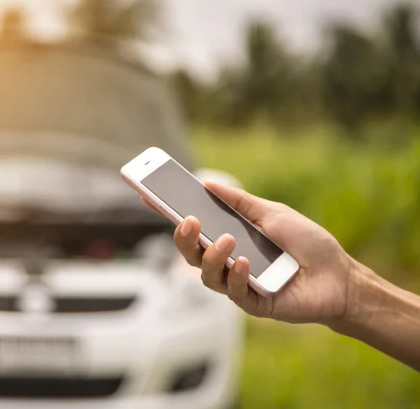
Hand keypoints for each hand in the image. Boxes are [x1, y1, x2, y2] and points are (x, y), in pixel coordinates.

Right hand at [144, 180, 356, 324]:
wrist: (339, 276)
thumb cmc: (307, 243)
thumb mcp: (273, 213)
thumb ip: (239, 202)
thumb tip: (207, 183)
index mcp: (228, 237)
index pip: (192, 226)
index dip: (168, 213)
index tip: (148, 196)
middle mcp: (227, 261)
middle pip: (190, 253)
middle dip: (182, 238)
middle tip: (187, 221)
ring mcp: (237, 283)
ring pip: (207, 275)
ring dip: (213, 256)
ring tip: (228, 241)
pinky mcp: (253, 303)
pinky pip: (233, 293)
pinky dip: (235, 276)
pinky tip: (245, 263)